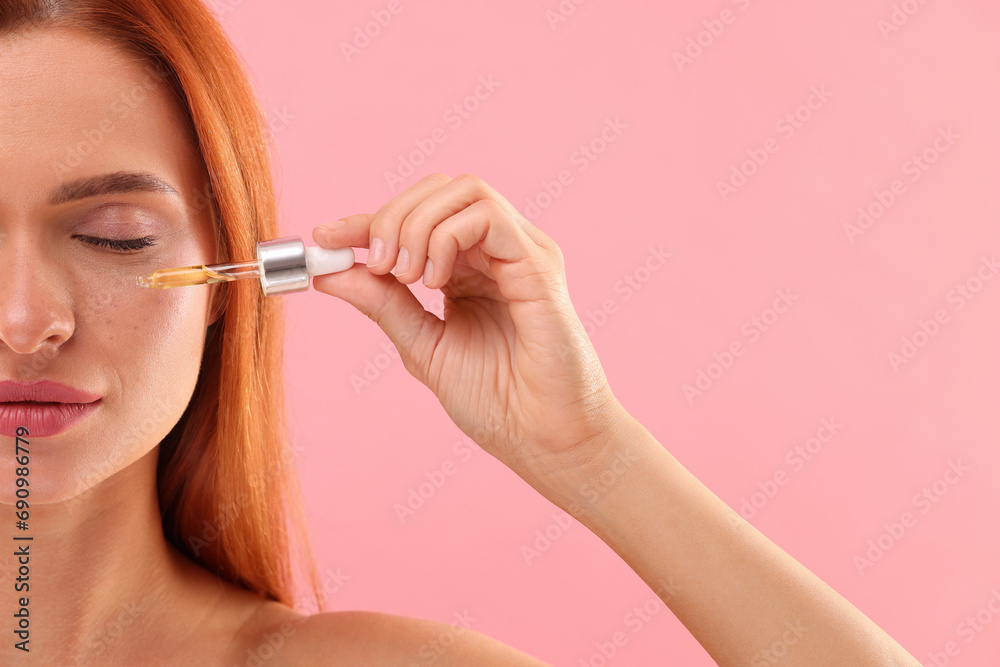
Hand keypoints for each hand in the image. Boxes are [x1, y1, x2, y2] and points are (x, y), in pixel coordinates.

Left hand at [311, 173, 628, 492]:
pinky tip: (437, 282)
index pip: (416, 219)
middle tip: (378, 268)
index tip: (324, 239)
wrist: (544, 441)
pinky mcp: (539, 265)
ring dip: (417, 225)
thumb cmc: (498, 403)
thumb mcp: (424, 347)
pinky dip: (446, 237)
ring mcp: (521, 253)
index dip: (366, 221)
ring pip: (463, 191)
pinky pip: (487, 217)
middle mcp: (497, 253)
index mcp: (470, 270)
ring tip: (408, 279)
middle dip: (391, 218)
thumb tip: (329, 272)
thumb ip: (383, 305)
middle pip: (438, 190)